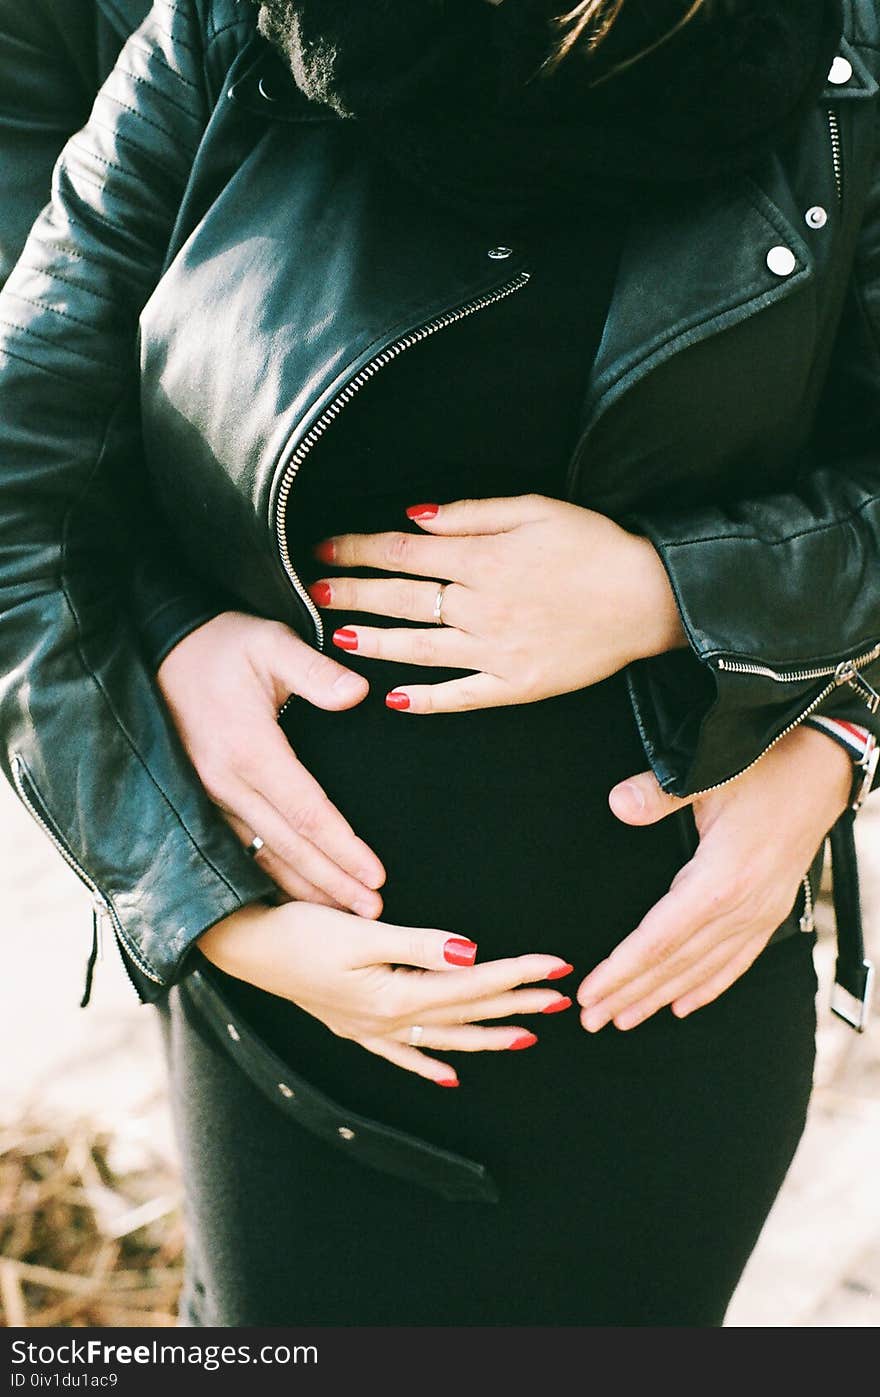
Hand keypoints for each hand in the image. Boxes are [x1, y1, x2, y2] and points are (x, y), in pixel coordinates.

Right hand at [157, 611, 384, 915]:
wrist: (161, 645)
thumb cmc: (225, 643)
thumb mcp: (273, 643)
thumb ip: (317, 671)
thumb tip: (359, 694)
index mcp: (249, 748)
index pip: (306, 812)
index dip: (343, 848)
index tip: (376, 875)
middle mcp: (225, 782)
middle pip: (288, 846)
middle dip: (333, 883)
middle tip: (374, 913)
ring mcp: (208, 795)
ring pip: (261, 856)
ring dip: (304, 888)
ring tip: (344, 914)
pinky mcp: (201, 798)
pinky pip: (238, 849)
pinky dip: (269, 878)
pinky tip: (294, 896)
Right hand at [198, 902, 573, 1086]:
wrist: (246, 948)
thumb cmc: (300, 931)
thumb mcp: (360, 930)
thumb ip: (419, 945)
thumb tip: (471, 953)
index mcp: (395, 993)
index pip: (473, 983)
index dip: (518, 973)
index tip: (557, 965)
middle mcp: (388, 1020)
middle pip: (466, 1013)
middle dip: (516, 1005)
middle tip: (561, 999)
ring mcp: (370, 1029)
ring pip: (443, 1039)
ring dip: (486, 1038)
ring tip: (526, 1037)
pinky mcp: (353, 1026)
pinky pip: (402, 1056)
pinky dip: (429, 1065)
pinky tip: (450, 1076)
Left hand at [310, 495, 685, 712]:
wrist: (649, 599)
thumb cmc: (593, 546)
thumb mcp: (534, 509)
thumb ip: (469, 514)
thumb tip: (413, 517)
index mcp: (483, 559)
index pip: (402, 553)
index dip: (356, 549)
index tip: (323, 549)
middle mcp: (481, 607)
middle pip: (401, 599)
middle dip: (352, 592)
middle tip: (312, 590)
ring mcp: (496, 651)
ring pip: (420, 649)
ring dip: (373, 643)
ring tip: (337, 638)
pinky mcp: (516, 685)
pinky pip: (461, 696)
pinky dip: (426, 700)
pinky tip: (393, 699)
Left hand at [576, 724, 854, 1030]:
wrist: (824, 769)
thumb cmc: (764, 769)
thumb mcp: (708, 773)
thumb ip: (659, 794)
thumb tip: (619, 804)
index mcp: (720, 880)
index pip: (659, 940)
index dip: (621, 970)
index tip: (588, 993)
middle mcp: (741, 907)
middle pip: (675, 964)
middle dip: (629, 994)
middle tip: (590, 1019)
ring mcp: (759, 913)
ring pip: (702, 969)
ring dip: (660, 997)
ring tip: (623, 1019)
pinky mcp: (770, 911)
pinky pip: (735, 962)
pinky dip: (708, 987)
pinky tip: (683, 1005)